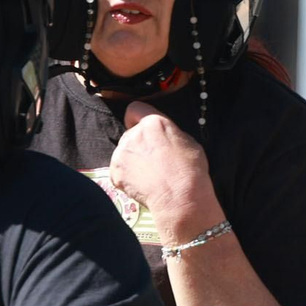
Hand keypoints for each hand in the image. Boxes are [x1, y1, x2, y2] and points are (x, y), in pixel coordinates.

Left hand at [110, 102, 219, 240]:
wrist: (180, 197)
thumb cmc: (191, 169)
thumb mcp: (187, 141)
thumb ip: (168, 133)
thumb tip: (161, 136)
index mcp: (153, 122)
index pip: (134, 108)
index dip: (137, 117)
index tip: (142, 127)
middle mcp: (133, 134)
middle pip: (131, 133)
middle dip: (139, 144)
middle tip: (154, 160)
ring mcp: (121, 153)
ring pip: (124, 152)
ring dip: (132, 159)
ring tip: (149, 175)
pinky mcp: (115, 172)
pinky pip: (118, 170)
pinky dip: (126, 176)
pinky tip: (142, 184)